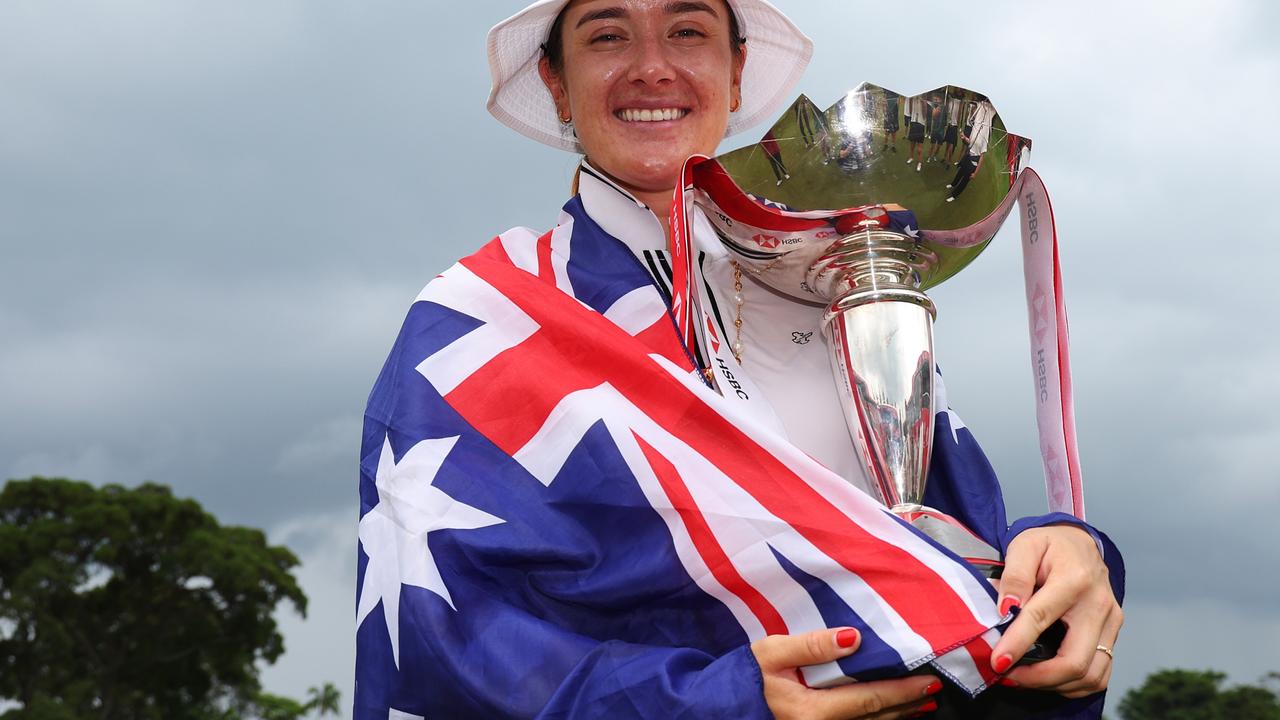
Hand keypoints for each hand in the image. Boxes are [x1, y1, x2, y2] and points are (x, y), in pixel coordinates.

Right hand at [752, 628, 942, 718]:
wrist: (718, 706)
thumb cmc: (743, 677)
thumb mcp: (771, 652)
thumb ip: (812, 645)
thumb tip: (853, 637)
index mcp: (812, 711)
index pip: (869, 699)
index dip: (902, 690)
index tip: (927, 680)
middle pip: (875, 717)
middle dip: (906, 704)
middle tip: (932, 690)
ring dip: (896, 715)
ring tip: (919, 704)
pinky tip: (887, 715)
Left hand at [991, 526, 1122, 697]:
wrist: (1080, 543)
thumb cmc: (1049, 545)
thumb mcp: (1024, 545)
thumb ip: (1014, 576)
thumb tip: (1006, 609)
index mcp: (1074, 579)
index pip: (1041, 618)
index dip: (1017, 644)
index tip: (998, 662)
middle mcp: (1099, 604)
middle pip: (1075, 660)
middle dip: (1039, 678)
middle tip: (1008, 675)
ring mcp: (1112, 621)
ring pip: (1091, 675)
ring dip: (1055, 684)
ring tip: (1024, 677)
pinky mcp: (1114, 633)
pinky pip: (1100, 673)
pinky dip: (1073, 683)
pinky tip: (1048, 676)